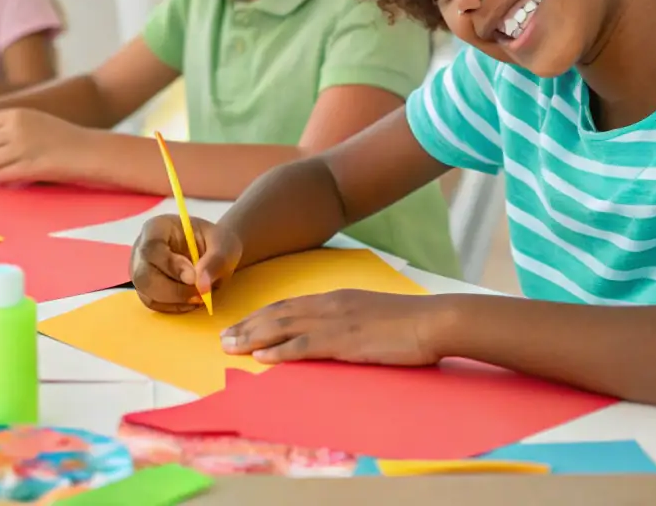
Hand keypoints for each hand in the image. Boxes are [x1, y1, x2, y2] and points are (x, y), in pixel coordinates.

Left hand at [0, 108, 94, 184]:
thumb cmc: (62, 138)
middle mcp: (15, 129)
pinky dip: (5, 179)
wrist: (89, 151)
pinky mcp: (27, 168)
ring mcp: (20, 149)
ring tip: (8, 170)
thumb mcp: (35, 120)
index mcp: (16, 114)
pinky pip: (0, 176)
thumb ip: (10, 126)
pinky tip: (17, 177)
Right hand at [130, 214, 242, 313]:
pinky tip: (191, 300)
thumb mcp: (224, 246)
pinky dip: (173, 307)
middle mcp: (142, 247)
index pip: (151, 247)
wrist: (215, 253)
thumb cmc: (217, 243)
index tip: (193, 277)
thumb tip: (200, 285)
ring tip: (200, 295)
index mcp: (158, 227)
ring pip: (147, 293)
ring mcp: (141, 269)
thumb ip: (215, 261)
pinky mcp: (145, 287)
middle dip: (173, 290)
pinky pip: (152, 303)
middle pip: (143, 275)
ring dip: (175, 300)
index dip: (170, 265)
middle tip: (200, 293)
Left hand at [219, 290, 443, 365]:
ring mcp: (335, 322)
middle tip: (222, 337)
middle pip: (279, 314)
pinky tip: (260, 357)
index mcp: (336, 298)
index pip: (289, 305)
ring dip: (253, 338)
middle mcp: (329, 305)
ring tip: (229, 347)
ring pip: (283, 328)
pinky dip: (278, 351)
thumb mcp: (371, 315)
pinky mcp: (344, 341)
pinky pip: (304, 346)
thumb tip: (331, 334)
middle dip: (248, 326)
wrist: (433, 321)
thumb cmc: (409, 323)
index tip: (241, 324)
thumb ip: (348, 321)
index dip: (261, 315)